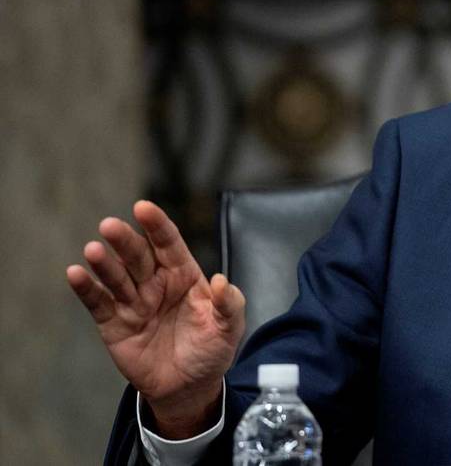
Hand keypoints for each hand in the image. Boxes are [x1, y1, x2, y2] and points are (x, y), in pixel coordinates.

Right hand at [66, 201, 245, 436]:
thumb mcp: (229, 328)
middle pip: (138, 256)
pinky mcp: (114, 323)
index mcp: (184, 275)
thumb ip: (229, 304)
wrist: (189, 387)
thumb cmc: (211, 349)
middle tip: (110, 226)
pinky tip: (75, 274)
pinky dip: (86, 288)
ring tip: (93, 250)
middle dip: (125, 241)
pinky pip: (98, 302)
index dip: (157, 226)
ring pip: (115, 276)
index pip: (169, 244)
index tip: (143, 207)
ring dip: (104, 263)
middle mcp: (156, 283)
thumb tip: (220, 281)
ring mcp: (133, 301)